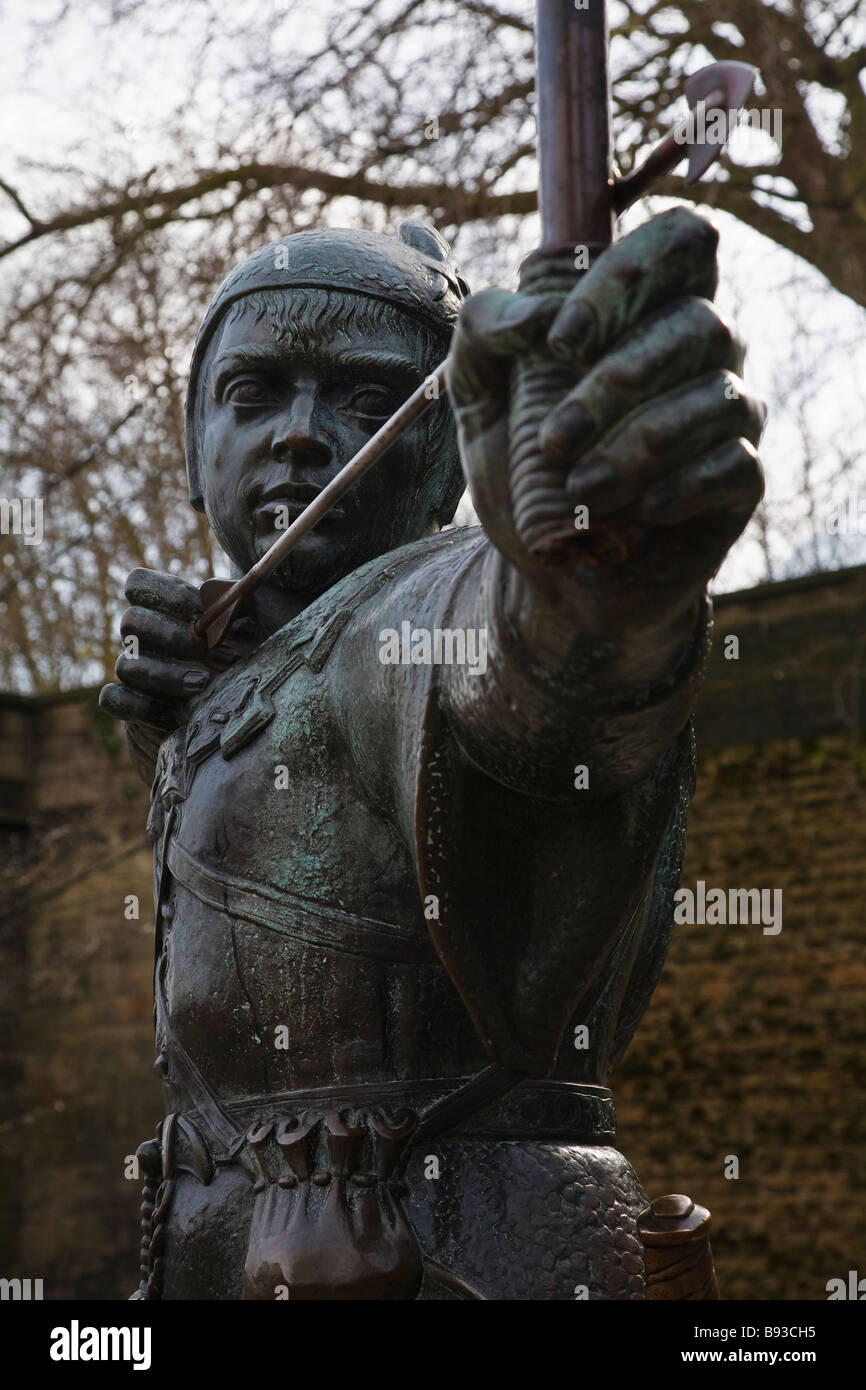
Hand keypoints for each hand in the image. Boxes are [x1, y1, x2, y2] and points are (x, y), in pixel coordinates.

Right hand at [99, 568, 250, 736]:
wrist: (241, 706)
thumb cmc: (246, 653)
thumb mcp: (254, 623)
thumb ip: (242, 602)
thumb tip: (226, 594)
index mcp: (162, 608)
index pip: (138, 583)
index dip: (166, 593)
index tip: (202, 610)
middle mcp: (141, 637)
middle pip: (130, 622)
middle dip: (172, 636)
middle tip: (209, 648)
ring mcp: (134, 671)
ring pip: (127, 665)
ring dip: (167, 675)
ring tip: (205, 683)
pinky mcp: (132, 707)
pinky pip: (114, 701)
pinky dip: (141, 707)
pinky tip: (178, 714)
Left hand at [448, 207, 764, 621]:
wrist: (549, 569)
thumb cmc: (522, 469)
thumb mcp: (478, 398)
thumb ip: (484, 332)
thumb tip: (538, 315)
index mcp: (647, 307)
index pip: (682, 240)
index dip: (630, 273)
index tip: (562, 343)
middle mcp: (702, 348)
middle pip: (697, 323)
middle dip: (615, 385)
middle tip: (552, 442)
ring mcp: (729, 412)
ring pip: (715, 398)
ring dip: (639, 445)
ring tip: (580, 490)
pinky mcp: (743, 479)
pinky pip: (734, 463)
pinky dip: (681, 486)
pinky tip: (638, 511)